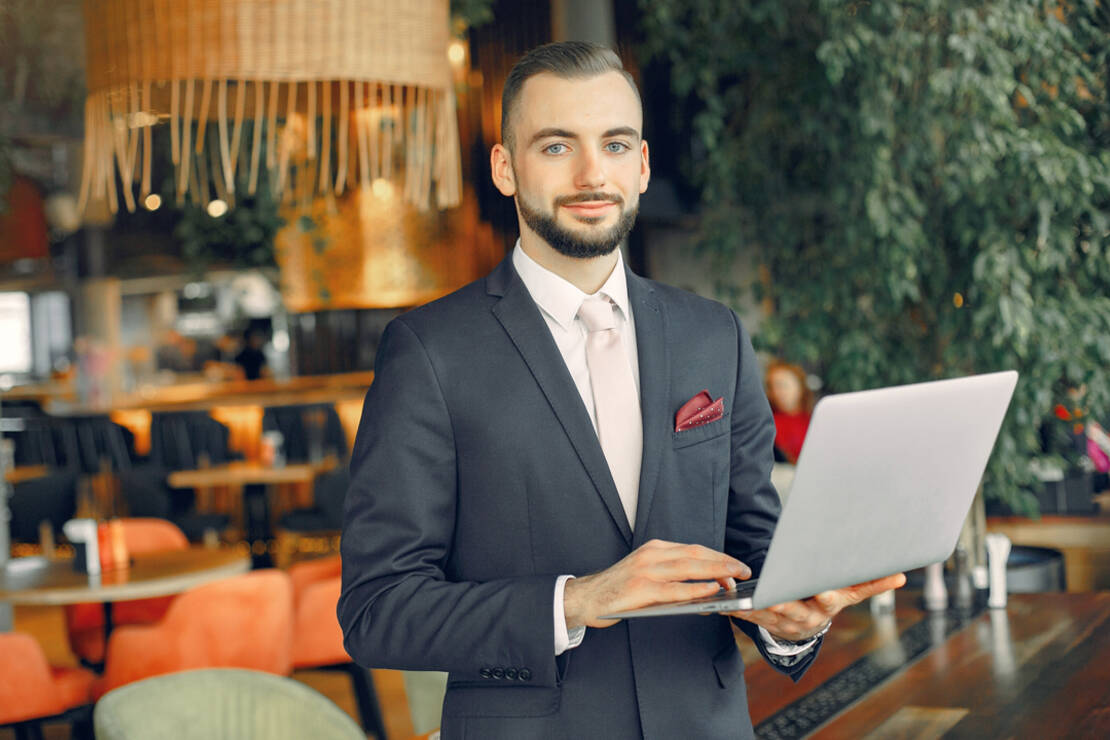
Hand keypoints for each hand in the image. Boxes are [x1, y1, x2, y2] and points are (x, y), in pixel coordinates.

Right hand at [563, 539, 749, 629]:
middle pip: (695, 554)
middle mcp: (651, 554)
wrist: (585, 598)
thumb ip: (671, 574)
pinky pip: (674, 589)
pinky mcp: (641, 589)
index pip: (694, 548)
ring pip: (688, 567)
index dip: (718, 556)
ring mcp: (645, 570)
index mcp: (655, 548)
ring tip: (734, 579)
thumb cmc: (619, 589)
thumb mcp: (646, 572)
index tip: (736, 564)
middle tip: (743, 569)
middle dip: (723, 561)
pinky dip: (695, 589)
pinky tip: (710, 590)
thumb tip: (706, 584)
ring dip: (715, 572)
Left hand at [727, 573, 906, 641]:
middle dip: (784, 603)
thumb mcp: (848, 591)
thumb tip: (900, 576)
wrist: (804, 630)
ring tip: (742, 598)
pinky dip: (737, 611)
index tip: (821, 591)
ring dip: (754, 607)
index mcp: (828, 605)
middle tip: (772, 598)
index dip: (825, 595)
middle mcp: (807, 616)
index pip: (830, 599)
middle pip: (795, 609)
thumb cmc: (826, 599)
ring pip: (767, 615)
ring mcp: (784, 622)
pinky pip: (748, 617)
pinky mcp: (763, 623)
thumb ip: (871, 583)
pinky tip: (724, 605)